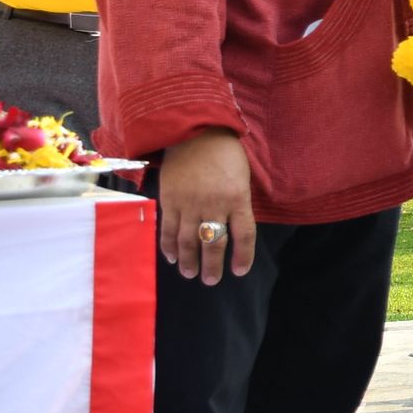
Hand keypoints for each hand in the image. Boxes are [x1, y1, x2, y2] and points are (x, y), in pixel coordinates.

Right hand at [158, 129, 255, 284]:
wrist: (195, 131)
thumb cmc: (225, 153)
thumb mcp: (242, 177)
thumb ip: (238, 203)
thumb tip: (232, 230)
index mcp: (237, 198)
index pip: (243, 235)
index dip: (242, 256)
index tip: (239, 271)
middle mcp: (214, 204)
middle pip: (214, 243)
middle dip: (212, 266)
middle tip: (211, 281)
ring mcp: (189, 203)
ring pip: (188, 241)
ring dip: (189, 261)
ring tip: (190, 273)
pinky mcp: (170, 200)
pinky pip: (168, 229)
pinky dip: (169, 246)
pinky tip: (172, 257)